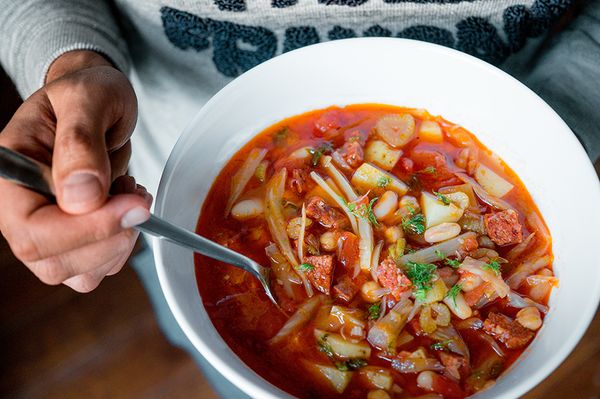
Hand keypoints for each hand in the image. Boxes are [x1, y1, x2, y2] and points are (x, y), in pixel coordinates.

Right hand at [0, 51, 150, 291]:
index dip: (85, 229)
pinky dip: (124, 243)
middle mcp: (20, 212)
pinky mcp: (75, 242)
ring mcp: (47, 232)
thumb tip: (79, 196)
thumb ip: (80, 142)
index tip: (132, 204)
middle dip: (110, 235)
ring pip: (82, 272)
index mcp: (9, 177)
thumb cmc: (87, 93)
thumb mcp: (86, 98)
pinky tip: (126, 207)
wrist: (98, 103)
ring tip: (127, 192)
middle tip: (135, 193)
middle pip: (55, 262)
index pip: (31, 231)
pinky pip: (101, 266)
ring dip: (121, 239)